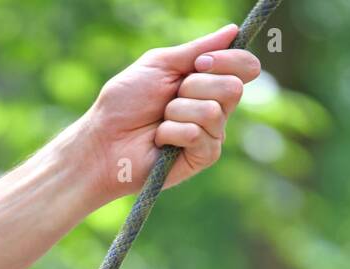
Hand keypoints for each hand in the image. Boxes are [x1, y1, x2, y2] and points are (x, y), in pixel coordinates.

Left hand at [77, 24, 261, 201]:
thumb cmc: (125, 103)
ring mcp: (211, 134)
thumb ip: (197, 49)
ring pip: (213, 112)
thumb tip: (233, 31)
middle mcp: (215, 107)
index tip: (200, 63)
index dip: (229, 60)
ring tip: (160, 121)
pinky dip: (172, 132)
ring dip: (178, 111)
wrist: (104, 140)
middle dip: (194, 87)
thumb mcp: (159, 65)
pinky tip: (160, 140)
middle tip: (169, 97)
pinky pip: (198, 135)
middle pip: (234, 88)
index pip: (245, 67)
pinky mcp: (203, 157)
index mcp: (207, 82)